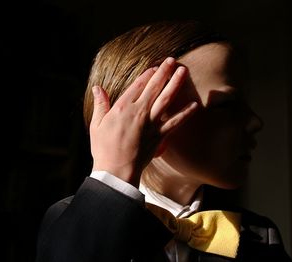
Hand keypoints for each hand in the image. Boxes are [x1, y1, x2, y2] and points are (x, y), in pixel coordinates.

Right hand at [89, 57, 197, 186]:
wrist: (116, 170)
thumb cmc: (104, 148)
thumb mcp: (97, 125)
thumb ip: (100, 105)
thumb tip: (97, 88)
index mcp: (123, 107)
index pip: (138, 85)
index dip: (148, 74)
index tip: (156, 66)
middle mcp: (139, 112)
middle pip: (154, 87)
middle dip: (164, 72)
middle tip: (173, 60)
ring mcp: (151, 123)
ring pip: (166, 99)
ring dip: (175, 84)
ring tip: (184, 72)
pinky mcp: (159, 135)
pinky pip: (175, 122)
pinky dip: (185, 113)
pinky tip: (194, 105)